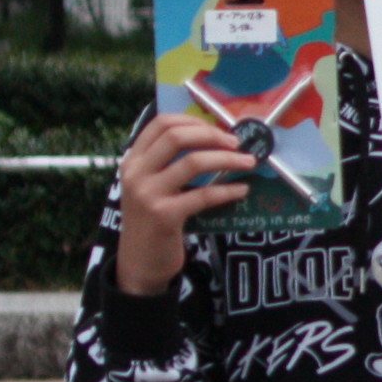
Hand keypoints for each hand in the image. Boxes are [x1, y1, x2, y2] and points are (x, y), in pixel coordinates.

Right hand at [114, 115, 258, 296]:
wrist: (140, 261)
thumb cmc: (154, 218)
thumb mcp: (152, 185)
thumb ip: (170, 162)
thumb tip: (218, 137)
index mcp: (133, 160)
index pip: (160, 123)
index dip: (194, 120)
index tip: (218, 128)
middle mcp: (135, 173)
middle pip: (176, 136)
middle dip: (213, 135)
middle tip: (237, 143)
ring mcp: (147, 194)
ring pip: (193, 162)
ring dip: (228, 159)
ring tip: (249, 162)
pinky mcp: (164, 216)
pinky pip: (204, 195)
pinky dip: (228, 190)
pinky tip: (242, 190)